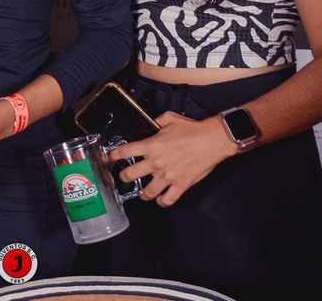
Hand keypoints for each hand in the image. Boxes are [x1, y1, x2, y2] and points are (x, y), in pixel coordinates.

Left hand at [106, 111, 235, 206]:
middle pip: (129, 175)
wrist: (213, 140)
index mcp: (151, 145)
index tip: (108, 159)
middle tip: (124, 177)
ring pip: (146, 193)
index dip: (112, 156)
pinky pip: (167, 200)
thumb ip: (157, 121)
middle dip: (123, 177)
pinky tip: (161, 199)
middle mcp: (156, 162)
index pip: (123, 152)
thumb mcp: (170, 119)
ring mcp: (167, 176)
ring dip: (143, 194)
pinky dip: (162, 202)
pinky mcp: (180, 185)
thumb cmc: (193, 129)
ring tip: (143, 193)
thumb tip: (152, 123)